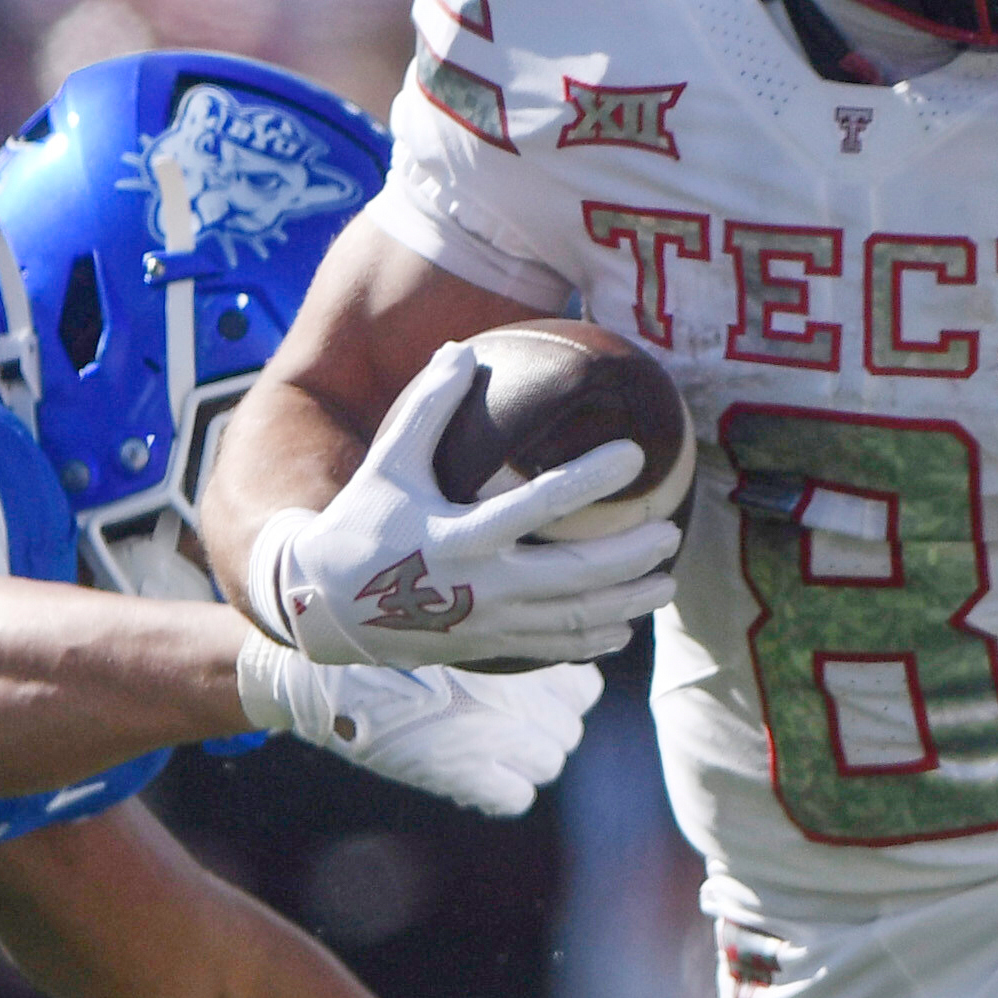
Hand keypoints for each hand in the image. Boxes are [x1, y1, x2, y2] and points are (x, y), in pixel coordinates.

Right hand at [236, 645, 599, 816]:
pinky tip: (472, 771)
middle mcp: (521, 697)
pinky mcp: (465, 776)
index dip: (563, 688)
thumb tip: (532, 610)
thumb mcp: (453, 609)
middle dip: (547, 724)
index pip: (585, 685)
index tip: (536, 685)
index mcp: (524, 653)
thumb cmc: (384, 628)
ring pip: (548, 762)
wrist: (328, 667)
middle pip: (569, 727)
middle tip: (507, 714)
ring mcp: (496, 740)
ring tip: (488, 741)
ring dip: (526, 756)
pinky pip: (515, 797)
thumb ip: (500, 619)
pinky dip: (501, 789)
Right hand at [242, 337, 681, 668]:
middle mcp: (480, 588)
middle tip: (671, 534)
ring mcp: (488, 625)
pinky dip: (594, 640)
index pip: (539, 506)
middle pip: (575, 578)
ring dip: (627, 604)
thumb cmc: (363, 523)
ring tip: (666, 583)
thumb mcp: (387, 463)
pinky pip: (554, 648)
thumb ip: (426, 408)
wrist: (326, 607)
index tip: (634, 455)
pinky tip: (623, 626)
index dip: (590, 479)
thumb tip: (462, 349)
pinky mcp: (488, 648)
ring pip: (574, 621)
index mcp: (458, 537)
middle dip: (631, 558)